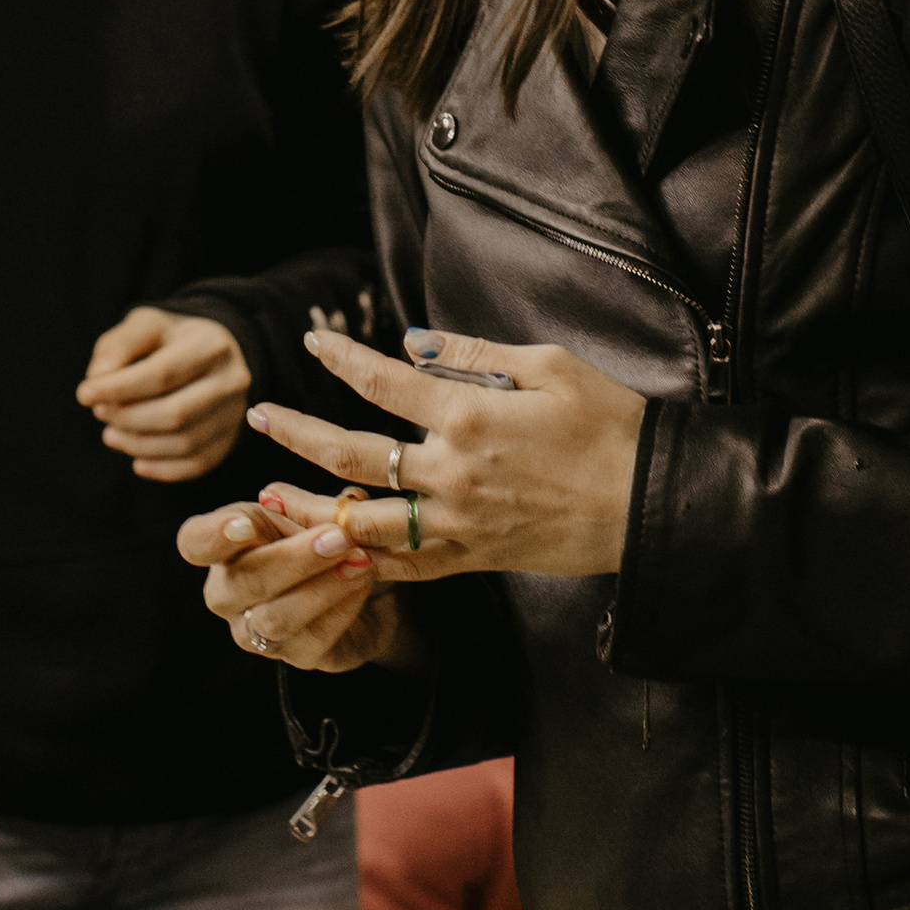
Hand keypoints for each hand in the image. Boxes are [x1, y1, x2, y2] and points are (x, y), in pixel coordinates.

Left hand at [77, 306, 253, 483]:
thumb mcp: (146, 324)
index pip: (162, 374)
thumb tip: (97, 376)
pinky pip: (196, 465)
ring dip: (138, 445)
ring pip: (184, 443)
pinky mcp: (230, 440)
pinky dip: (161, 469)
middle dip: (127, 418)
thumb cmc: (172, 339)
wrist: (214, 353)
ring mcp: (235, 414)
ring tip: (110, 434)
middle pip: (175, 413)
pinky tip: (137, 461)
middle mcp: (232, 381)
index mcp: (211, 345)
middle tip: (99, 412)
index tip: (84, 394)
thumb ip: (118, 345)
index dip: (119, 389)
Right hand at [175, 495, 414, 678]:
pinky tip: (364, 583)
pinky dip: (342, 607)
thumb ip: (298, 506)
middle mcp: (228, 594)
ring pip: (276, 618)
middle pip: (244, 582)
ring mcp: (257, 632)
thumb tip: (276, 496)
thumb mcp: (314, 510)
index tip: (245, 524)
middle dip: (294, 559)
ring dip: (323, 587)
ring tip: (361, 560)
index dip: (214, 535)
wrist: (371, 581)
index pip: (195, 542)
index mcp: (223, 546)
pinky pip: (314, 638)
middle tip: (338, 537)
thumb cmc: (327, 534)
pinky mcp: (297, 657)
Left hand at [240, 323, 647, 583]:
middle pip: (351, 455)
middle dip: (297, 432)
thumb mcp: (549, 366)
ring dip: (308, 506)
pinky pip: (401, 567)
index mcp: (469, 417)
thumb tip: (412, 342)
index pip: (383, 383)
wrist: (651, 504)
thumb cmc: (610, 425)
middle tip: (258, 415)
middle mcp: (451, 473)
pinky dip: (359, 560)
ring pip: (362, 521)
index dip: (342, 359)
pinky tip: (328, 550)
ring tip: (267, 494)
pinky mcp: (471, 558)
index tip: (313, 343)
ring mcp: (456, 523)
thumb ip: (475, 353)